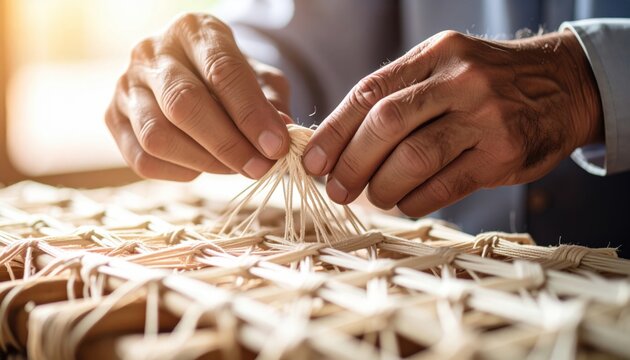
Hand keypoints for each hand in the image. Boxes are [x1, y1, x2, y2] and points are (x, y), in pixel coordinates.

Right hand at [105, 13, 291, 180]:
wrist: (188, 69)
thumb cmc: (230, 76)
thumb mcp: (259, 78)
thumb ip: (271, 105)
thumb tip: (281, 138)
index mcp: (193, 30)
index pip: (222, 71)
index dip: (251, 114)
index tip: (277, 146)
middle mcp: (151, 53)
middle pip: (184, 105)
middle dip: (228, 144)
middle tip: (260, 167)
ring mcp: (126, 86)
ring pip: (158, 136)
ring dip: (205, 162)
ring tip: (236, 168)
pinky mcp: (113, 118)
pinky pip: (143, 159)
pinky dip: (179, 171)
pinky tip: (203, 166)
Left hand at [303, 30, 602, 215]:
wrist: (563, 85)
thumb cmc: (486, 84)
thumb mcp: (444, 69)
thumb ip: (399, 97)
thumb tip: (340, 146)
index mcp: (434, 56)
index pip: (368, 93)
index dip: (333, 132)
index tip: (313, 163)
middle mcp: (459, 80)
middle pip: (386, 124)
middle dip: (351, 163)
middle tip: (337, 189)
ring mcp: (485, 116)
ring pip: (414, 158)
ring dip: (383, 187)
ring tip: (375, 196)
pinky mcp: (504, 153)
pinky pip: (445, 186)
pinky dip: (416, 201)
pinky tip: (407, 202)